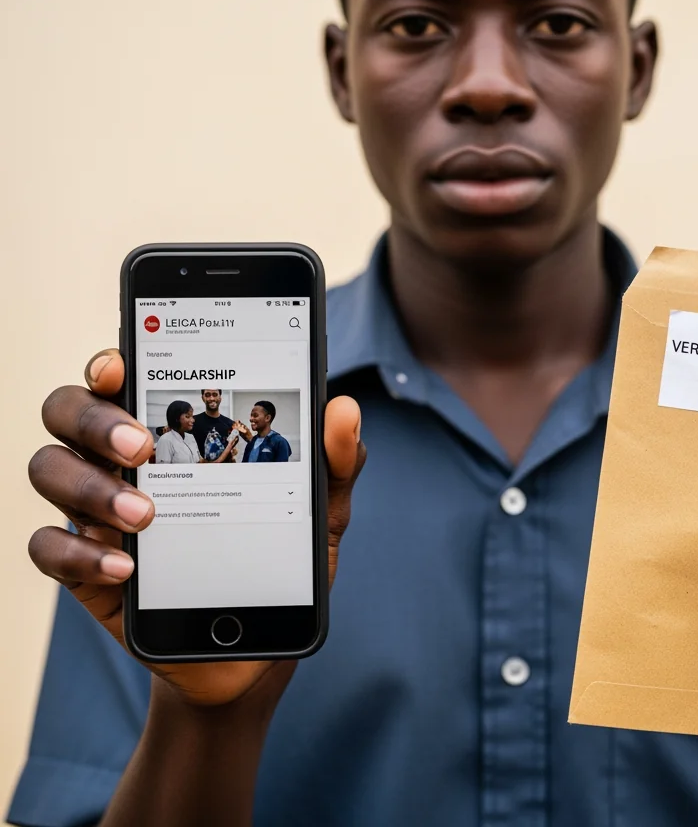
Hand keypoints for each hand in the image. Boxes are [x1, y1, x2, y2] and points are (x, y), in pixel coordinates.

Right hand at [28, 348, 364, 708]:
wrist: (254, 642)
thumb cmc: (278, 555)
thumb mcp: (318, 508)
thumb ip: (334, 459)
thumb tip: (344, 408)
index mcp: (174, 430)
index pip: (123, 374)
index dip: (111, 361)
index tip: (120, 364)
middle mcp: (123, 459)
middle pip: (68, 411)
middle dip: (95, 419)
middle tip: (142, 447)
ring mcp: (98, 510)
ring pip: (49, 468)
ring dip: (90, 486)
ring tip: (147, 514)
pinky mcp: (85, 566)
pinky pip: (47, 548)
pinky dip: (78, 553)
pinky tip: (126, 567)